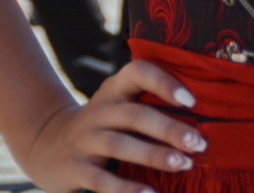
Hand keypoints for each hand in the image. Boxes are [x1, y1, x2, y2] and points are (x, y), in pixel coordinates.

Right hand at [16, 60, 207, 192]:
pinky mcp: (74, 168)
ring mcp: (84, 139)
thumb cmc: (103, 125)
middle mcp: (98, 111)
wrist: (45, 145)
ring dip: (154, 155)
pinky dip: (127, 189)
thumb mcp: (120, 105)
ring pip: (120, 145)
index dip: (165, 82)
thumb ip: (151, 104)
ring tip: (184, 164)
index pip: (139, 72)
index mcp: (114, 90)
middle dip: (169, 129)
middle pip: (135, 115)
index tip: (193, 100)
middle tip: (199, 143)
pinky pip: (102, 179)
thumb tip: (208, 115)